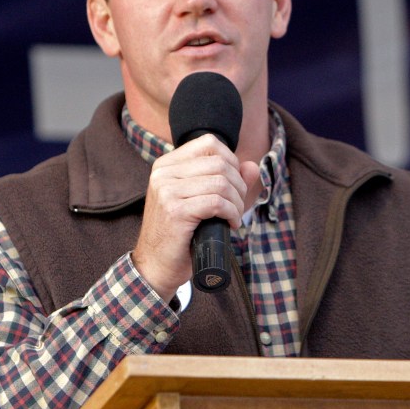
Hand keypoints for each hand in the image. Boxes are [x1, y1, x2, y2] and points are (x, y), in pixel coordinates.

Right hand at [132, 134, 260, 301]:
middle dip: (238, 186)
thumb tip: (252, 165)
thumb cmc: (182, 234)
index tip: (234, 185)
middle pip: (220, 163)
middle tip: (236, 206)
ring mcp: (167, 191)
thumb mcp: (204, 201)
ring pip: (221, 183)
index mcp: (167, 165)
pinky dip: (232, 213)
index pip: (209, 143)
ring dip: (237, 202)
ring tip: (233, 216)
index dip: (231, 162)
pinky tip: (230, 224)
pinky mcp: (175, 211)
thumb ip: (229, 181)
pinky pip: (217, 202)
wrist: (157, 265)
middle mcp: (163, 173)